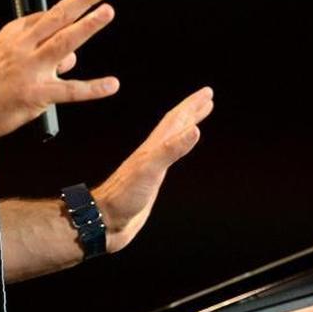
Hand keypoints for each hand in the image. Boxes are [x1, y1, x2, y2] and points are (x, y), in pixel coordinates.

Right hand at [0, 0, 119, 141]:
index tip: (82, 8)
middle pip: (59, 16)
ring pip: (65, 42)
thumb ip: (37, 53)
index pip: (47, 16)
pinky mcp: (37, 94)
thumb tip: (69, 58)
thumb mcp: (2, 56)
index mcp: (15, 34)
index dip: (68, 13)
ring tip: (107, 12)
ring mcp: (32, 69)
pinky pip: (70, 90)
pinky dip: (93, 88)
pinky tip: (111, 84)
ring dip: (88, 25)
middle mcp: (24, 47)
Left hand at [93, 87, 213, 251]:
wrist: (105, 219)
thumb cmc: (124, 196)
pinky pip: (169, 156)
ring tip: (196, 119)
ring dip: (186, 126)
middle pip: (175, 124)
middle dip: (192, 110)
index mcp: (153, 146)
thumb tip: (195, 130)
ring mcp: (151, 165)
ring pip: (172, 138)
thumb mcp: (150, 170)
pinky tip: (178, 150)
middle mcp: (152, 152)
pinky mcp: (150, 180)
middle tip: (207, 98)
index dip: (192, 105)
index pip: (176, 119)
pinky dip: (178, 147)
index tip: (207, 93)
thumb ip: (172, 149)